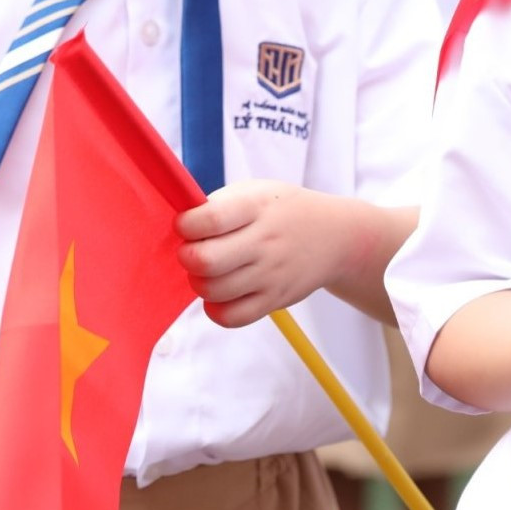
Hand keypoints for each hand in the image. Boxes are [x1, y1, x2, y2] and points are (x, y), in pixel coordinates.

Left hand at [176, 180, 346, 327]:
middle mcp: (265, 242)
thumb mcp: (254, 192)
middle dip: (187, 257)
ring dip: (198, 282)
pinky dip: (214, 308)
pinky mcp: (274, 300)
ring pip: (214, 291)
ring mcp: (271, 274)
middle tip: (192, 250)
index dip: (185, 225)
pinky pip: (232, 317)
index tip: (185, 224)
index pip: (209, 220)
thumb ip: (217, 206)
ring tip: (207, 270)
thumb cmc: (280, 210)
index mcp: (257, 207)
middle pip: (207, 261)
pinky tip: (218, 293)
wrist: (333, 236)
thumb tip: (178, 228)